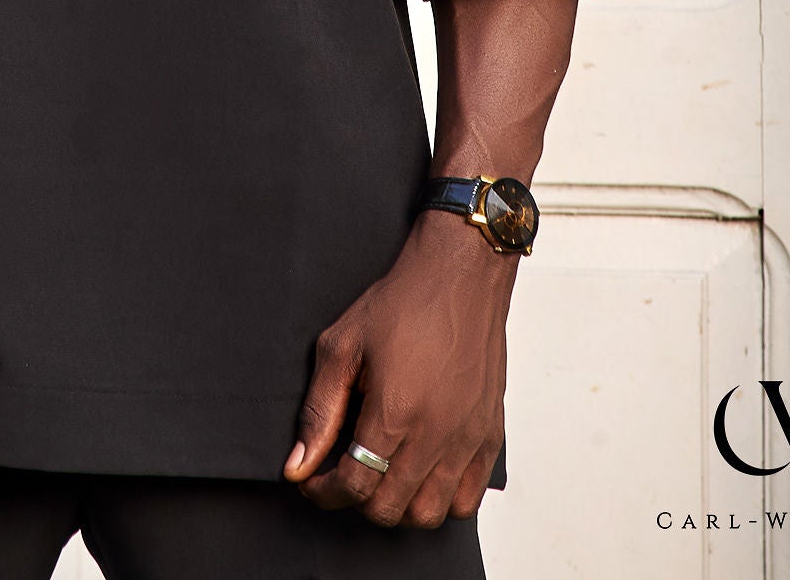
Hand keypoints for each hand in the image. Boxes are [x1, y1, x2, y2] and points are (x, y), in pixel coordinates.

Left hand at [283, 211, 515, 528]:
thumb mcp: (343, 345)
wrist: (460, 275)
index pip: (354, 485)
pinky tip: (420, 474)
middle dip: (355, 499)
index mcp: (395, 411)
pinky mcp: (490, 435)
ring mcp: (467, 438)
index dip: (323, 490)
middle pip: (389, 508)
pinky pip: (467, 500)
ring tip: (381, 475)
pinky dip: (440, 501)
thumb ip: (320, 410)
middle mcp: (436, 434)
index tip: (312, 480)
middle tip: (342, 473)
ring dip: (397, 506)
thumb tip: (298, 464)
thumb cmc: (403, 302)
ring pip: (428, 513)